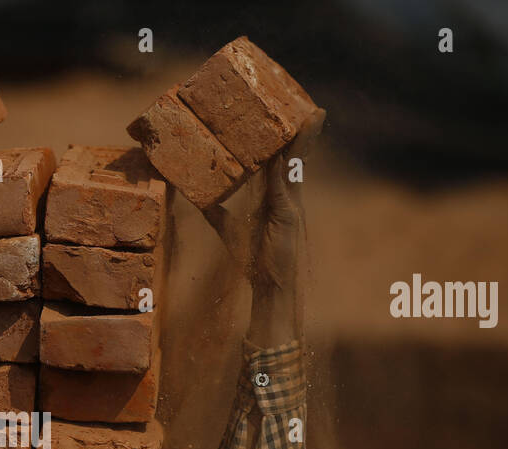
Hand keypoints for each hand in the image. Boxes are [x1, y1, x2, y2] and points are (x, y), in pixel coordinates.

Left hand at [205, 109, 323, 293]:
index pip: (279, 159)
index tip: (281, 112)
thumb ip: (216, 211)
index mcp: (275, 196)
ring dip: (303, 141)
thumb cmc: (254, 259)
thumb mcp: (227, 229)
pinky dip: (287, 170)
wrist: (269, 285)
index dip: (282, 138)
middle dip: (300, 130)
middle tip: (304, 104)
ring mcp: (291, 204)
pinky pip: (286, 188)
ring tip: (311, 116)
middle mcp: (286, 195)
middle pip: (294, 156)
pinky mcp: (289, 216)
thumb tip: (196, 196)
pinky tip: (286, 154)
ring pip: (296, 166)